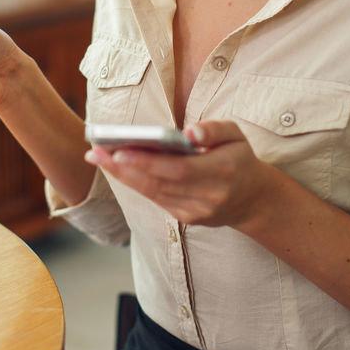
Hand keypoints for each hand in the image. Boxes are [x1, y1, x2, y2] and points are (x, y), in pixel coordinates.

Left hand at [84, 120, 275, 229]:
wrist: (253, 200)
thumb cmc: (239, 159)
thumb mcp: (236, 135)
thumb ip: (214, 129)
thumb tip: (190, 132)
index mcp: (222, 171)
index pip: (178, 169)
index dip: (147, 162)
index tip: (119, 151)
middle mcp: (208, 196)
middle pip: (158, 183)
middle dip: (124, 168)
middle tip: (96, 152)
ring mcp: (196, 212)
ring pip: (153, 193)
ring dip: (123, 176)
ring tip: (99, 157)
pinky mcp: (187, 220)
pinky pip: (156, 199)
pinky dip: (136, 184)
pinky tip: (118, 169)